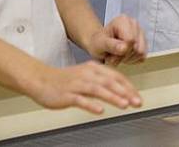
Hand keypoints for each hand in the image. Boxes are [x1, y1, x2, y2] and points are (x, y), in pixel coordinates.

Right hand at [24, 61, 142, 114]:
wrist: (40, 79)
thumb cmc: (64, 80)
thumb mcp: (86, 75)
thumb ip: (102, 81)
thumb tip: (121, 90)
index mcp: (94, 68)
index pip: (116, 76)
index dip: (129, 87)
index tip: (138, 96)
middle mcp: (87, 75)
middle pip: (110, 82)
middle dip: (126, 92)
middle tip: (136, 102)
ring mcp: (77, 84)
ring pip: (98, 90)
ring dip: (113, 97)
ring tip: (124, 104)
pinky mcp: (67, 95)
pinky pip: (80, 100)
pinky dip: (91, 105)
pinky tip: (100, 110)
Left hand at [87, 15, 147, 65]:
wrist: (99, 44)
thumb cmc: (98, 42)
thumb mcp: (100, 44)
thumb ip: (111, 45)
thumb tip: (124, 48)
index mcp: (123, 20)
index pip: (131, 40)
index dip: (121, 51)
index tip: (110, 52)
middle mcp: (134, 24)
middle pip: (137, 48)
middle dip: (124, 56)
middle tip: (112, 55)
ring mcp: (140, 32)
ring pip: (141, 53)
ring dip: (128, 59)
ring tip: (117, 55)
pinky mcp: (144, 42)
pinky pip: (143, 56)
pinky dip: (133, 60)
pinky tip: (124, 56)